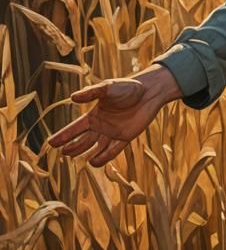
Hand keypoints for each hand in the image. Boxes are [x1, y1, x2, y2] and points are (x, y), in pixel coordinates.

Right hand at [45, 66, 179, 167]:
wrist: (150, 91)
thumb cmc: (128, 87)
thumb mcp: (107, 88)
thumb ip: (91, 93)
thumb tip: (73, 97)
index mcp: (93, 115)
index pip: (74, 129)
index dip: (63, 136)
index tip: (50, 143)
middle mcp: (101, 126)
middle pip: (83, 141)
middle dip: (73, 148)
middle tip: (63, 153)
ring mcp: (113, 133)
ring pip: (96, 148)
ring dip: (86, 154)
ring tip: (78, 160)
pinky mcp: (126, 137)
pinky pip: (113, 150)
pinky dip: (104, 157)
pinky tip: (94, 162)